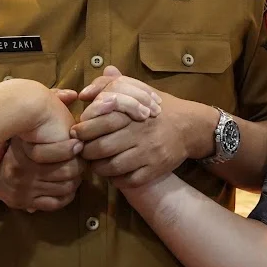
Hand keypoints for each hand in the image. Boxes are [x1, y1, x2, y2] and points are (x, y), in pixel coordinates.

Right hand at [0, 135, 83, 212]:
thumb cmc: (13, 151)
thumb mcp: (20, 136)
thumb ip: (37, 129)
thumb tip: (73, 117)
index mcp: (24, 152)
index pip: (60, 153)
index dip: (72, 150)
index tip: (79, 145)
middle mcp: (24, 171)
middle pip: (67, 171)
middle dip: (79, 167)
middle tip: (82, 162)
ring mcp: (25, 189)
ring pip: (64, 188)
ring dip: (75, 182)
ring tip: (77, 175)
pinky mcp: (27, 203)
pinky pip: (55, 203)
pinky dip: (66, 197)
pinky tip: (68, 190)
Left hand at [74, 67, 211, 188]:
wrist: (190, 126)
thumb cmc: (157, 107)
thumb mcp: (137, 90)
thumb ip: (110, 86)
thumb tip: (84, 93)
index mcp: (132, 113)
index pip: (99, 122)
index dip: (83, 130)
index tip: (76, 133)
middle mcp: (140, 133)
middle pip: (102, 147)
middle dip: (87, 152)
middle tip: (83, 151)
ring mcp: (148, 153)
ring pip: (113, 167)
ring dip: (98, 168)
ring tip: (95, 163)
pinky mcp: (155, 170)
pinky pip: (129, 181)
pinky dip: (116, 180)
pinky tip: (113, 173)